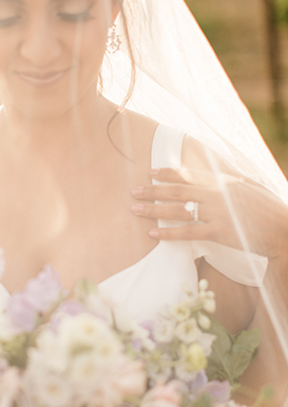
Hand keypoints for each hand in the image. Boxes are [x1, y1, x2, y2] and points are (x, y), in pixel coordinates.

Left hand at [131, 167, 287, 258]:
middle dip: (153, 190)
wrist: (282, 227)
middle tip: (133, 190)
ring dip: (153, 209)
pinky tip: (153, 234)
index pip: (188, 174)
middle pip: (177, 190)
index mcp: (221, 181)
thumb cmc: (267, 208)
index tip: (151, 172)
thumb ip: (229, 181)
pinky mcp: (219, 232)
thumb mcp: (248, 187)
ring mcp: (216, 213)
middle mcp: (216, 194)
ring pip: (177, 210)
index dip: (167, 173)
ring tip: (135, 209)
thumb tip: (218, 175)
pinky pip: (188, 232)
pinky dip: (169, 234)